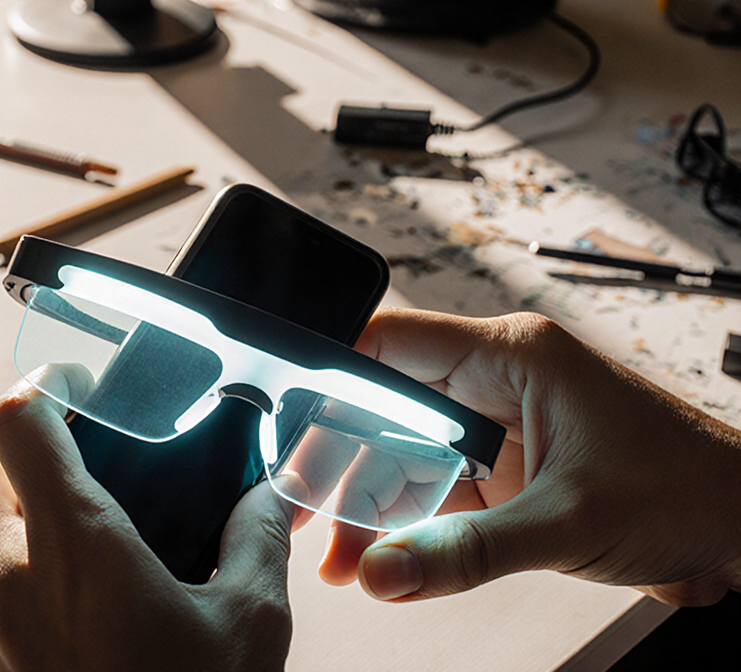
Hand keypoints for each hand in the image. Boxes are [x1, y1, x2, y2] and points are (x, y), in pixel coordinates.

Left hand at [0, 369, 308, 671]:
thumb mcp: (248, 627)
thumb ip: (256, 542)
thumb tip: (266, 498)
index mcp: (76, 542)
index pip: (17, 422)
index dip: (45, 387)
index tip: (79, 388)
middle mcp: (10, 574)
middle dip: (19, 454)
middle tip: (76, 467)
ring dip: (2, 515)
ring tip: (66, 537)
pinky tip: (59, 603)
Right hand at [316, 309, 740, 605]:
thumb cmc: (686, 491)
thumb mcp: (568, 522)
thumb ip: (465, 551)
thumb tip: (380, 572)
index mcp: (510, 355)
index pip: (392, 343)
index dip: (333, 377)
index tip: (287, 426)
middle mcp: (494, 382)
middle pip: (385, 407)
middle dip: (342, 463)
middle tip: (302, 512)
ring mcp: (496, 428)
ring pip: (403, 454)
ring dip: (368, 504)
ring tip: (338, 558)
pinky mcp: (503, 472)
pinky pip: (432, 490)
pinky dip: (403, 525)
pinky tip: (376, 560)